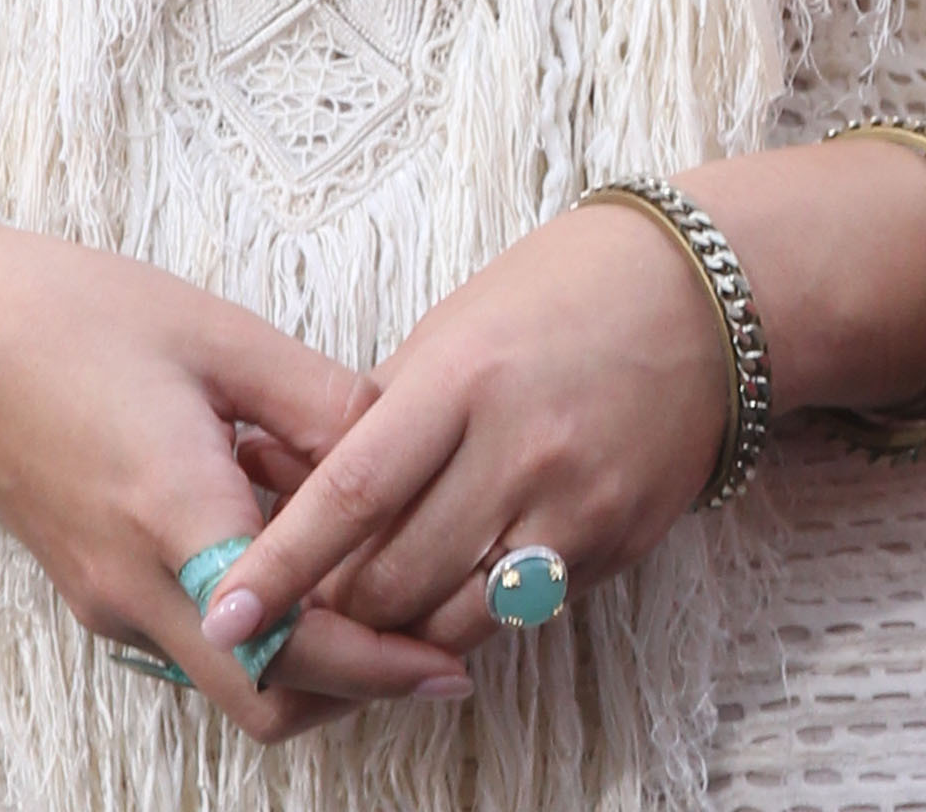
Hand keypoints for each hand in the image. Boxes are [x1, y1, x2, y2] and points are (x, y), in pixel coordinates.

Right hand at [0, 207, 468, 737]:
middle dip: (358, 687)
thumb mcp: (214, 331)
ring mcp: (108, 600)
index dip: (382, 665)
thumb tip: (404, 443)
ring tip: (377, 584)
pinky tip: (294, 543)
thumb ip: (316, 400)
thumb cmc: (70, 312)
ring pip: (230, 681)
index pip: (295, 647)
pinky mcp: (94, 587)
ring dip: (310, 656)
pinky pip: (194, 638)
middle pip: (267, 700)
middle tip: (430, 638)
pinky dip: (258, 621)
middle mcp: (136, 587)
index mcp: (172, 518)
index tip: (450, 656)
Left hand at [192, 201, 728, 662]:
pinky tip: (446, 604)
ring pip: (454, 617)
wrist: (700, 299)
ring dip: (395, 630)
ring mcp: (572, 506)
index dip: (281, 564)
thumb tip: (303, 486)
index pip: (350, 491)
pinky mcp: (613, 545)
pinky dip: (470, 620)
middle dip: (332, 608)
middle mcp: (517, 449)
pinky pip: (520, 613)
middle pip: (395, 574)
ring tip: (359, 617)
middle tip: (289, 614)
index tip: (225, 613)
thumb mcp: (456, 328)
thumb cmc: (560, 295)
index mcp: (461, 378)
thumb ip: (387, 412)